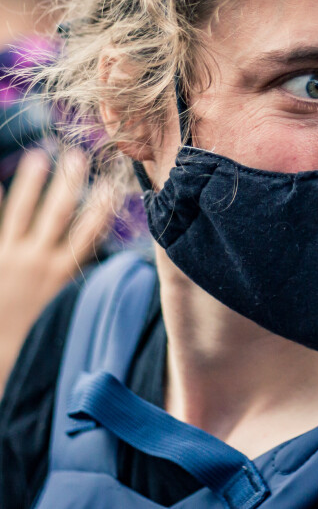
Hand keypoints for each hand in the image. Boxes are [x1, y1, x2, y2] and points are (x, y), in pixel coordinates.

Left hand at [0, 148, 112, 391]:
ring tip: (38, 156)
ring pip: (22, 212)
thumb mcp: (69, 314)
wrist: (1, 356)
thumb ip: (82, 286)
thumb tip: (107, 266)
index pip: (89, 232)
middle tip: (77, 157)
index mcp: (61, 274)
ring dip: (32, 183)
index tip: (111, 183)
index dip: (103, 206)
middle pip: (58, 213)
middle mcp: (37, 260)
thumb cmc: (36, 341)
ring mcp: (10, 258)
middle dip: (69, 183)